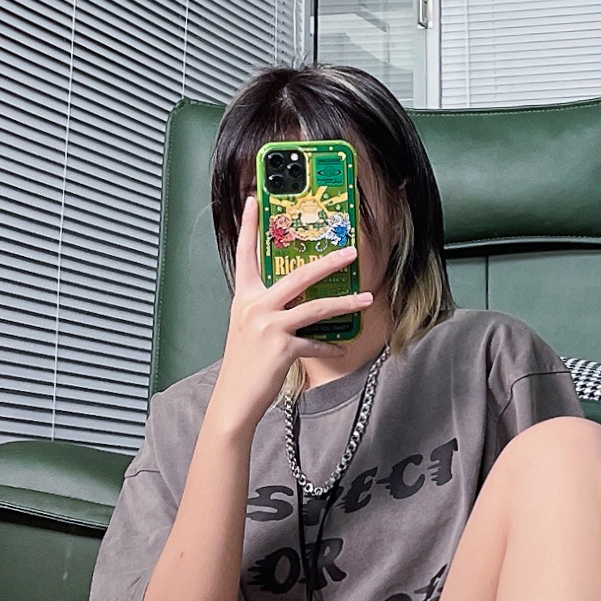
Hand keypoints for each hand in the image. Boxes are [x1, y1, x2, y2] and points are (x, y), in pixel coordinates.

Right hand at [206, 195, 372, 437]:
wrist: (235, 399)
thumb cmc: (245, 364)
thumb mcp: (249, 328)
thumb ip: (267, 308)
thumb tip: (297, 299)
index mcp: (245, 297)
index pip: (245, 254)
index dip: (249, 226)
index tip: (254, 200)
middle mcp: (255, 306)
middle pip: (298, 275)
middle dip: (329, 262)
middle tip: (350, 251)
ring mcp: (269, 326)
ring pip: (316, 307)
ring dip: (346, 302)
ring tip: (365, 298)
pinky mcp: (282, 348)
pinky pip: (316, 343)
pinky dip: (330, 346)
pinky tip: (340, 347)